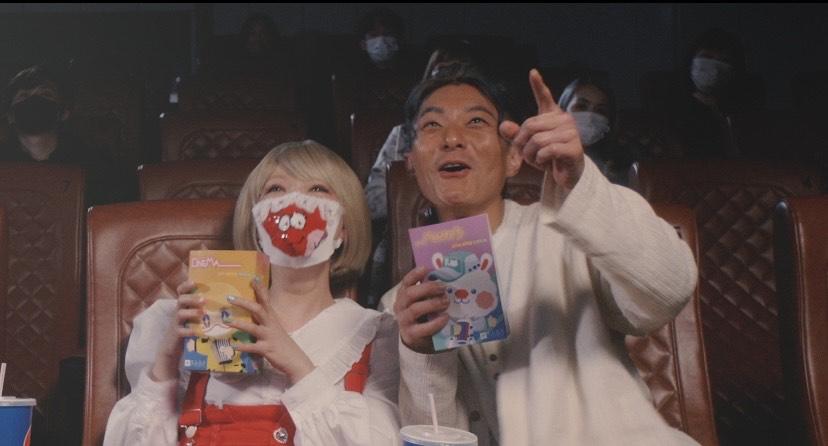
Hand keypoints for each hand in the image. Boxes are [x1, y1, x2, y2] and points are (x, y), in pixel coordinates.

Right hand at [151, 280, 202, 381]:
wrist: (174, 345)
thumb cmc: (189, 327)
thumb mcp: (195, 315)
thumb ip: (204, 307)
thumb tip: (226, 298)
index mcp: (184, 304)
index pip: (181, 291)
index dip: (185, 285)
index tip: (194, 281)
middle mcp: (179, 310)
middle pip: (181, 300)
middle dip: (191, 298)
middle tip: (203, 300)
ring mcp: (177, 322)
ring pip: (180, 314)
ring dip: (191, 312)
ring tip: (201, 313)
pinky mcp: (176, 333)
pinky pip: (181, 331)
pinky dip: (189, 331)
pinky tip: (197, 332)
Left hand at [226, 278, 313, 383]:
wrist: (295, 360)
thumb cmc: (282, 344)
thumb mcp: (274, 329)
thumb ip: (263, 321)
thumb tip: (251, 314)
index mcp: (272, 319)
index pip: (266, 300)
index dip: (260, 289)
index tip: (252, 279)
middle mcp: (271, 325)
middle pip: (258, 309)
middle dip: (244, 303)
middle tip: (229, 297)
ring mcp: (269, 337)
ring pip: (253, 328)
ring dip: (240, 324)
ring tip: (227, 321)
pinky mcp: (267, 349)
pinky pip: (253, 347)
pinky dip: (243, 346)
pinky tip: (234, 346)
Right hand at [393, 267, 449, 353]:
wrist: (416, 338)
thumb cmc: (422, 313)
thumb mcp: (422, 300)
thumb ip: (429, 292)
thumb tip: (448, 280)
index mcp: (403, 294)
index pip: (406, 281)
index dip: (414, 274)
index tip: (426, 269)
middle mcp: (400, 306)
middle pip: (410, 293)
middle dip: (427, 288)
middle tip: (443, 288)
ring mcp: (404, 320)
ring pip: (415, 309)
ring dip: (432, 304)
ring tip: (446, 302)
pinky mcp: (411, 334)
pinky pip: (423, 328)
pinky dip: (436, 322)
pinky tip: (445, 317)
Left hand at [499, 69, 585, 188]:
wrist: (566, 174)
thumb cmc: (548, 157)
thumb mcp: (529, 146)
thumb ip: (516, 135)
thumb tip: (503, 125)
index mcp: (553, 115)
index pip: (545, 97)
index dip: (538, 85)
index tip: (532, 72)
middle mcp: (564, 120)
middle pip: (531, 125)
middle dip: (522, 143)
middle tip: (525, 155)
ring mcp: (572, 132)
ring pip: (538, 140)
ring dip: (531, 154)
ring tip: (538, 160)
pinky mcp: (574, 147)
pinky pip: (548, 150)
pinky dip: (541, 160)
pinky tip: (547, 163)